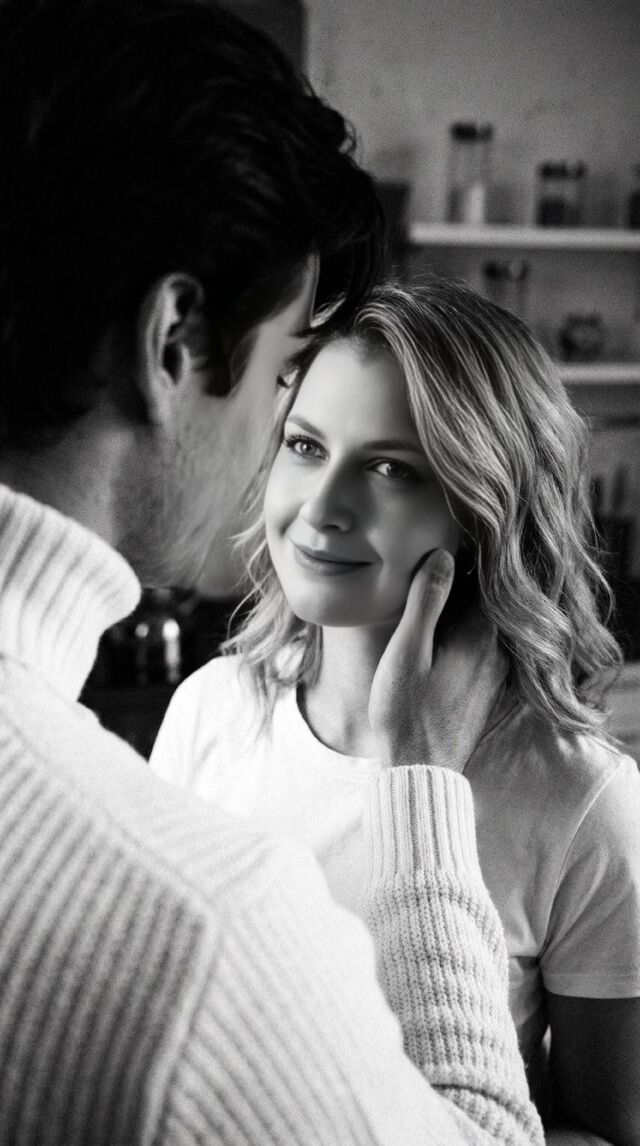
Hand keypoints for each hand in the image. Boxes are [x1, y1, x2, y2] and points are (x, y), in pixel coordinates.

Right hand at [368, 549, 507, 770]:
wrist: (420, 770)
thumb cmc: (407, 713)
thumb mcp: (407, 652)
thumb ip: (426, 602)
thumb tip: (443, 555)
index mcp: (481, 635)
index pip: (486, 577)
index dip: (466, 553)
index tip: (445, 537)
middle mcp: (497, 650)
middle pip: (487, 597)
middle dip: (465, 575)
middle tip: (436, 553)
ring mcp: (495, 671)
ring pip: (485, 622)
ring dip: (464, 603)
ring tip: (433, 585)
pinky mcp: (486, 687)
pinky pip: (482, 643)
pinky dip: (465, 628)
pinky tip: (440, 629)